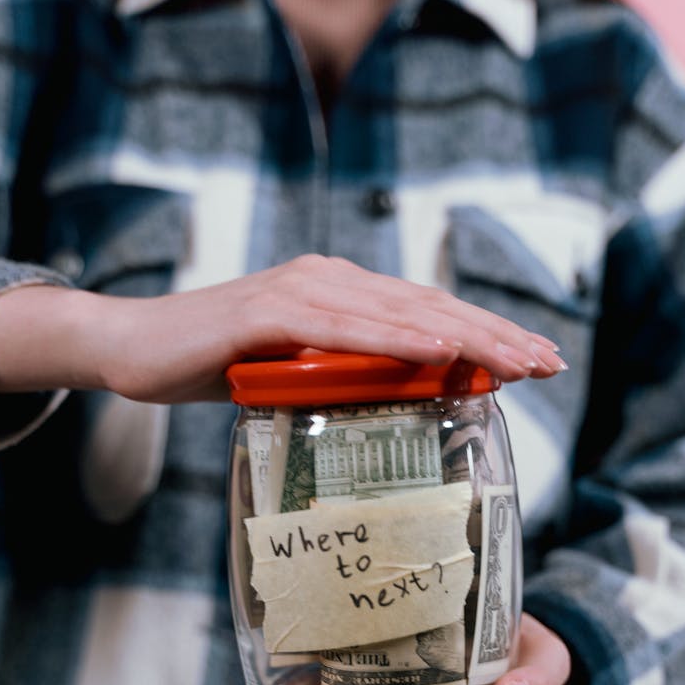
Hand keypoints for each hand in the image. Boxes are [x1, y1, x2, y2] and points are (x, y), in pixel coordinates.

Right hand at [0, 255, 565, 398]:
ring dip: (465, 335)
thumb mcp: (294, 376)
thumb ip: (341, 378)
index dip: (486, 334)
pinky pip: (342, 325)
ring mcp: (299, 291)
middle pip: (428, 306)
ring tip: (517, 361)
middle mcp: (329, 280)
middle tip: (549, 363)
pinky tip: (440, 348)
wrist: (134, 349)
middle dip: (496, 335)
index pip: (426, 313)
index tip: (535, 362)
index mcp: (341, 294)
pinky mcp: (266, 312)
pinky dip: (395, 336)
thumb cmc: (216, 364)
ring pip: (399, 312)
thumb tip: (396, 405)